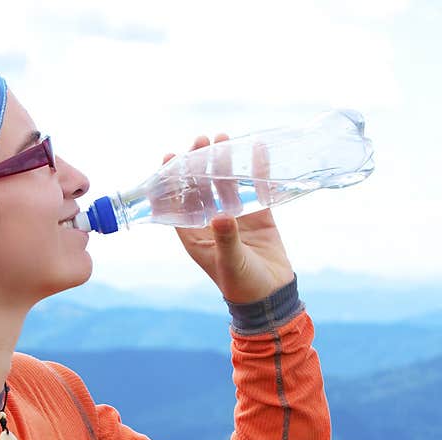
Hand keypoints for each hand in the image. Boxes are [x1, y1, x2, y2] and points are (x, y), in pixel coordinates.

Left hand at [164, 134, 294, 303]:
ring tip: (223, 138)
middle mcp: (212, 222)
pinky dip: (256, 170)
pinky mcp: (259, 215)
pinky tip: (256, 149)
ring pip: (227, 184)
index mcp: (195, 235)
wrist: (272, 297)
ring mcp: (236, 217)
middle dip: (200, 164)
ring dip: (225, 162)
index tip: (169, 156)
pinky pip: (255, 188)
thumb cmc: (243, 285)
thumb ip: (226, 239)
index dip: (172, 180)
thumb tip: (220, 215)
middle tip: (201, 140)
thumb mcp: (231, 262)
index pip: (178, 203)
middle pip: (202, 187)